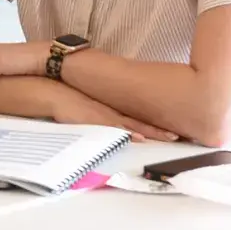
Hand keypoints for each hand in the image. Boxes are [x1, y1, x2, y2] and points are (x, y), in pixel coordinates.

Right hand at [46, 87, 175, 142]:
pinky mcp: (95, 120)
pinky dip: (128, 133)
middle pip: (141, 123)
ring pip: (133, 125)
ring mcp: (105, 116)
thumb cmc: (69, 101)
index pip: (139, 119)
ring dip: (150, 132)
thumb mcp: (90, 109)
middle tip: (178, 136)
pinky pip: (115, 128)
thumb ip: (103, 115)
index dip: (156, 125)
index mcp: (113, 110)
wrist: (52, 91)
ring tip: (169, 137)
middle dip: (160, 130)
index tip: (173, 130)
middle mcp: (112, 113)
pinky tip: (139, 137)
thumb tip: (116, 125)